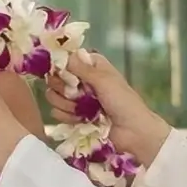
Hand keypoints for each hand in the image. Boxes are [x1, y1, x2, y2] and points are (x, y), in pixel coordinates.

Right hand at [46, 49, 171, 164]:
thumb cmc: (123, 102)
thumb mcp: (103, 80)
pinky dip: (67, 117)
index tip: (63, 74)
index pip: (66, 59)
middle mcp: (83, 80)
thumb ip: (81, 68)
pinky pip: (57, 112)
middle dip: (62, 88)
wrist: (133, 132)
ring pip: (54, 96)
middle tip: (75, 95)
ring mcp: (78, 99)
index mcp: (92, 66)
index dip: (60, 66)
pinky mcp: (74, 116)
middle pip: (56, 78)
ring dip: (64, 104)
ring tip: (80, 111)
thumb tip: (63, 55)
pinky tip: (80, 120)